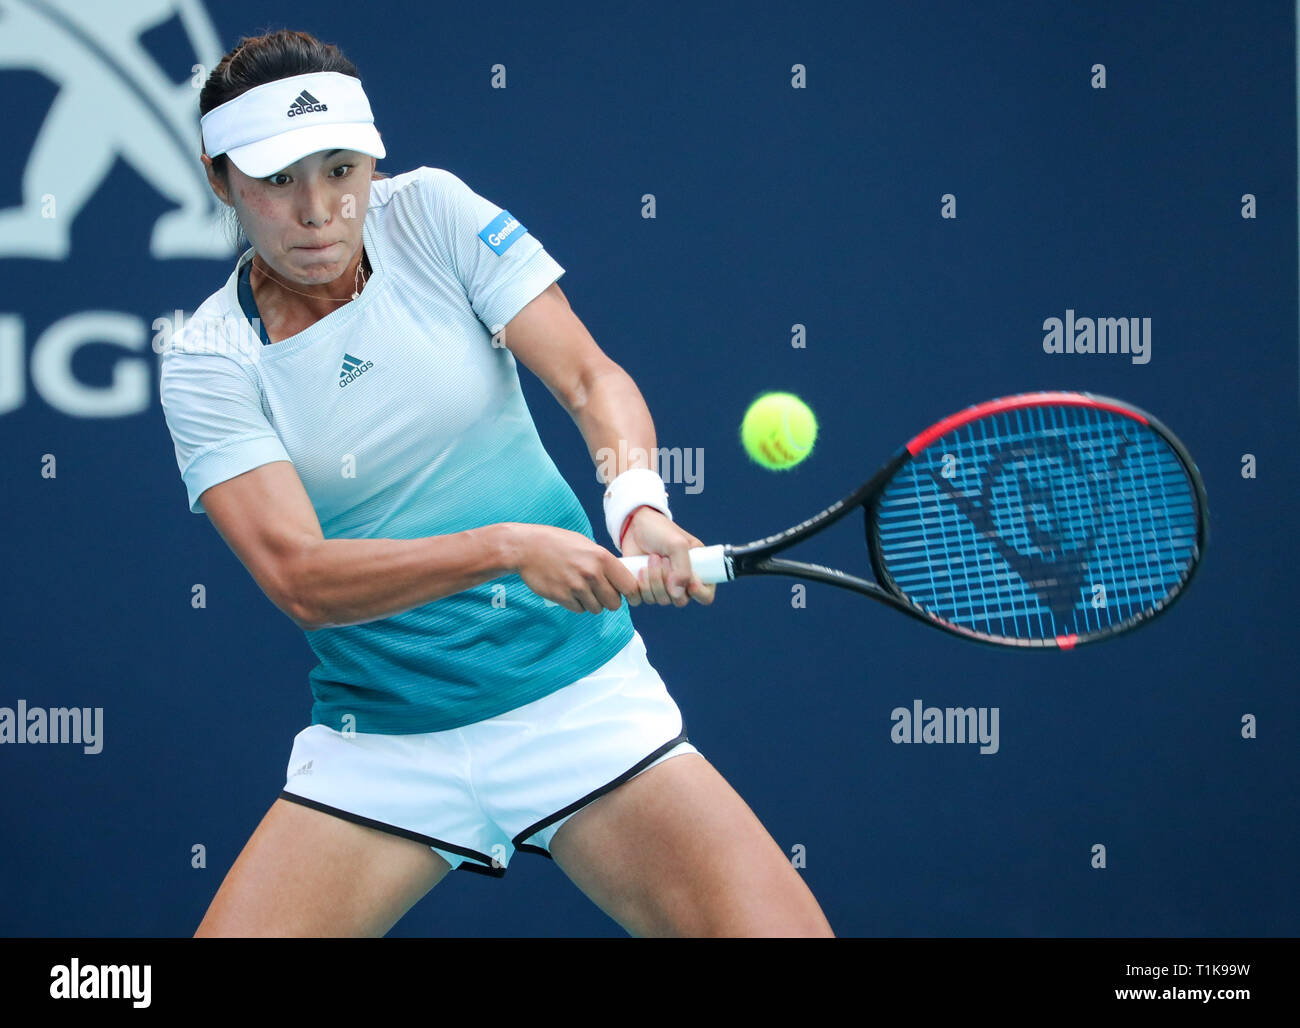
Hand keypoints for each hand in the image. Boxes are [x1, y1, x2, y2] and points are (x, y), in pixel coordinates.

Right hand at [511, 523, 640, 613]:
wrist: (526, 547)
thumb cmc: (557, 543)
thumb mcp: (586, 544)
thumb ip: (603, 561)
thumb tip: (620, 578)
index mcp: (602, 557)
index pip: (629, 586)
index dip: (629, 593)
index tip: (625, 595)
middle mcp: (592, 573)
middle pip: (614, 603)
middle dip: (608, 600)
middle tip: (599, 592)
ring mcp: (576, 586)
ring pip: (596, 608)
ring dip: (591, 603)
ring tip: (581, 589)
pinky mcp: (562, 597)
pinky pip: (579, 609)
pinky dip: (576, 604)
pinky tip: (569, 591)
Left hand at [620, 507, 715, 607]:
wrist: (636, 525)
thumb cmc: (661, 531)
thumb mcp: (677, 544)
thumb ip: (682, 568)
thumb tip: (677, 594)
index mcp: (697, 572)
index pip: (706, 596)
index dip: (698, 592)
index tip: (689, 580)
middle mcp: (681, 583)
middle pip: (679, 601)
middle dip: (667, 581)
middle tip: (662, 559)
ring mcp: (661, 588)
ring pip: (659, 600)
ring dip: (652, 580)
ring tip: (651, 558)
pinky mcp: (642, 589)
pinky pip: (639, 600)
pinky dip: (636, 587)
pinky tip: (637, 570)